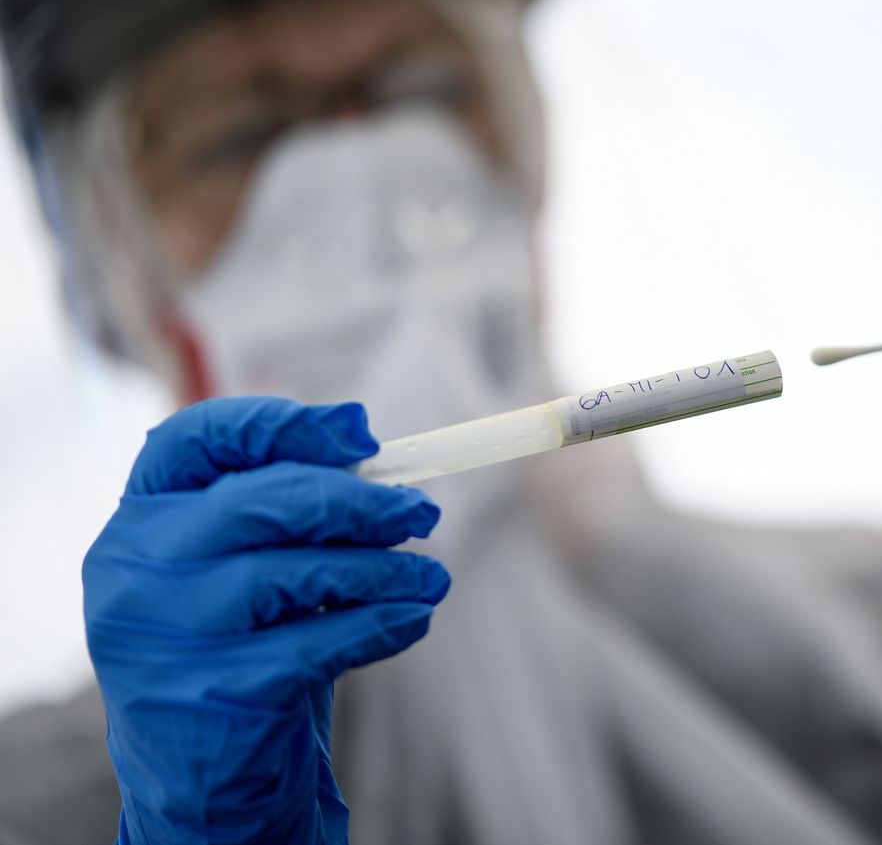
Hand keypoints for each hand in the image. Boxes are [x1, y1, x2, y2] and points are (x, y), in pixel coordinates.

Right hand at [83, 397, 449, 844]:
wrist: (200, 771)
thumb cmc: (237, 642)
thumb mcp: (247, 563)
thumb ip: (287, 499)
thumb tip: (358, 431)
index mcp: (139, 519)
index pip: (191, 438)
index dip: (279, 425)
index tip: (361, 435)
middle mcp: (135, 569)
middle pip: (255, 500)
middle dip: (356, 500)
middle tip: (421, 511)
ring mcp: (165, 634)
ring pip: (290, 574)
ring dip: (380, 568)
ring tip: (430, 576)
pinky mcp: (211, 692)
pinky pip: (316, 643)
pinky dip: (379, 625)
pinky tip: (411, 619)